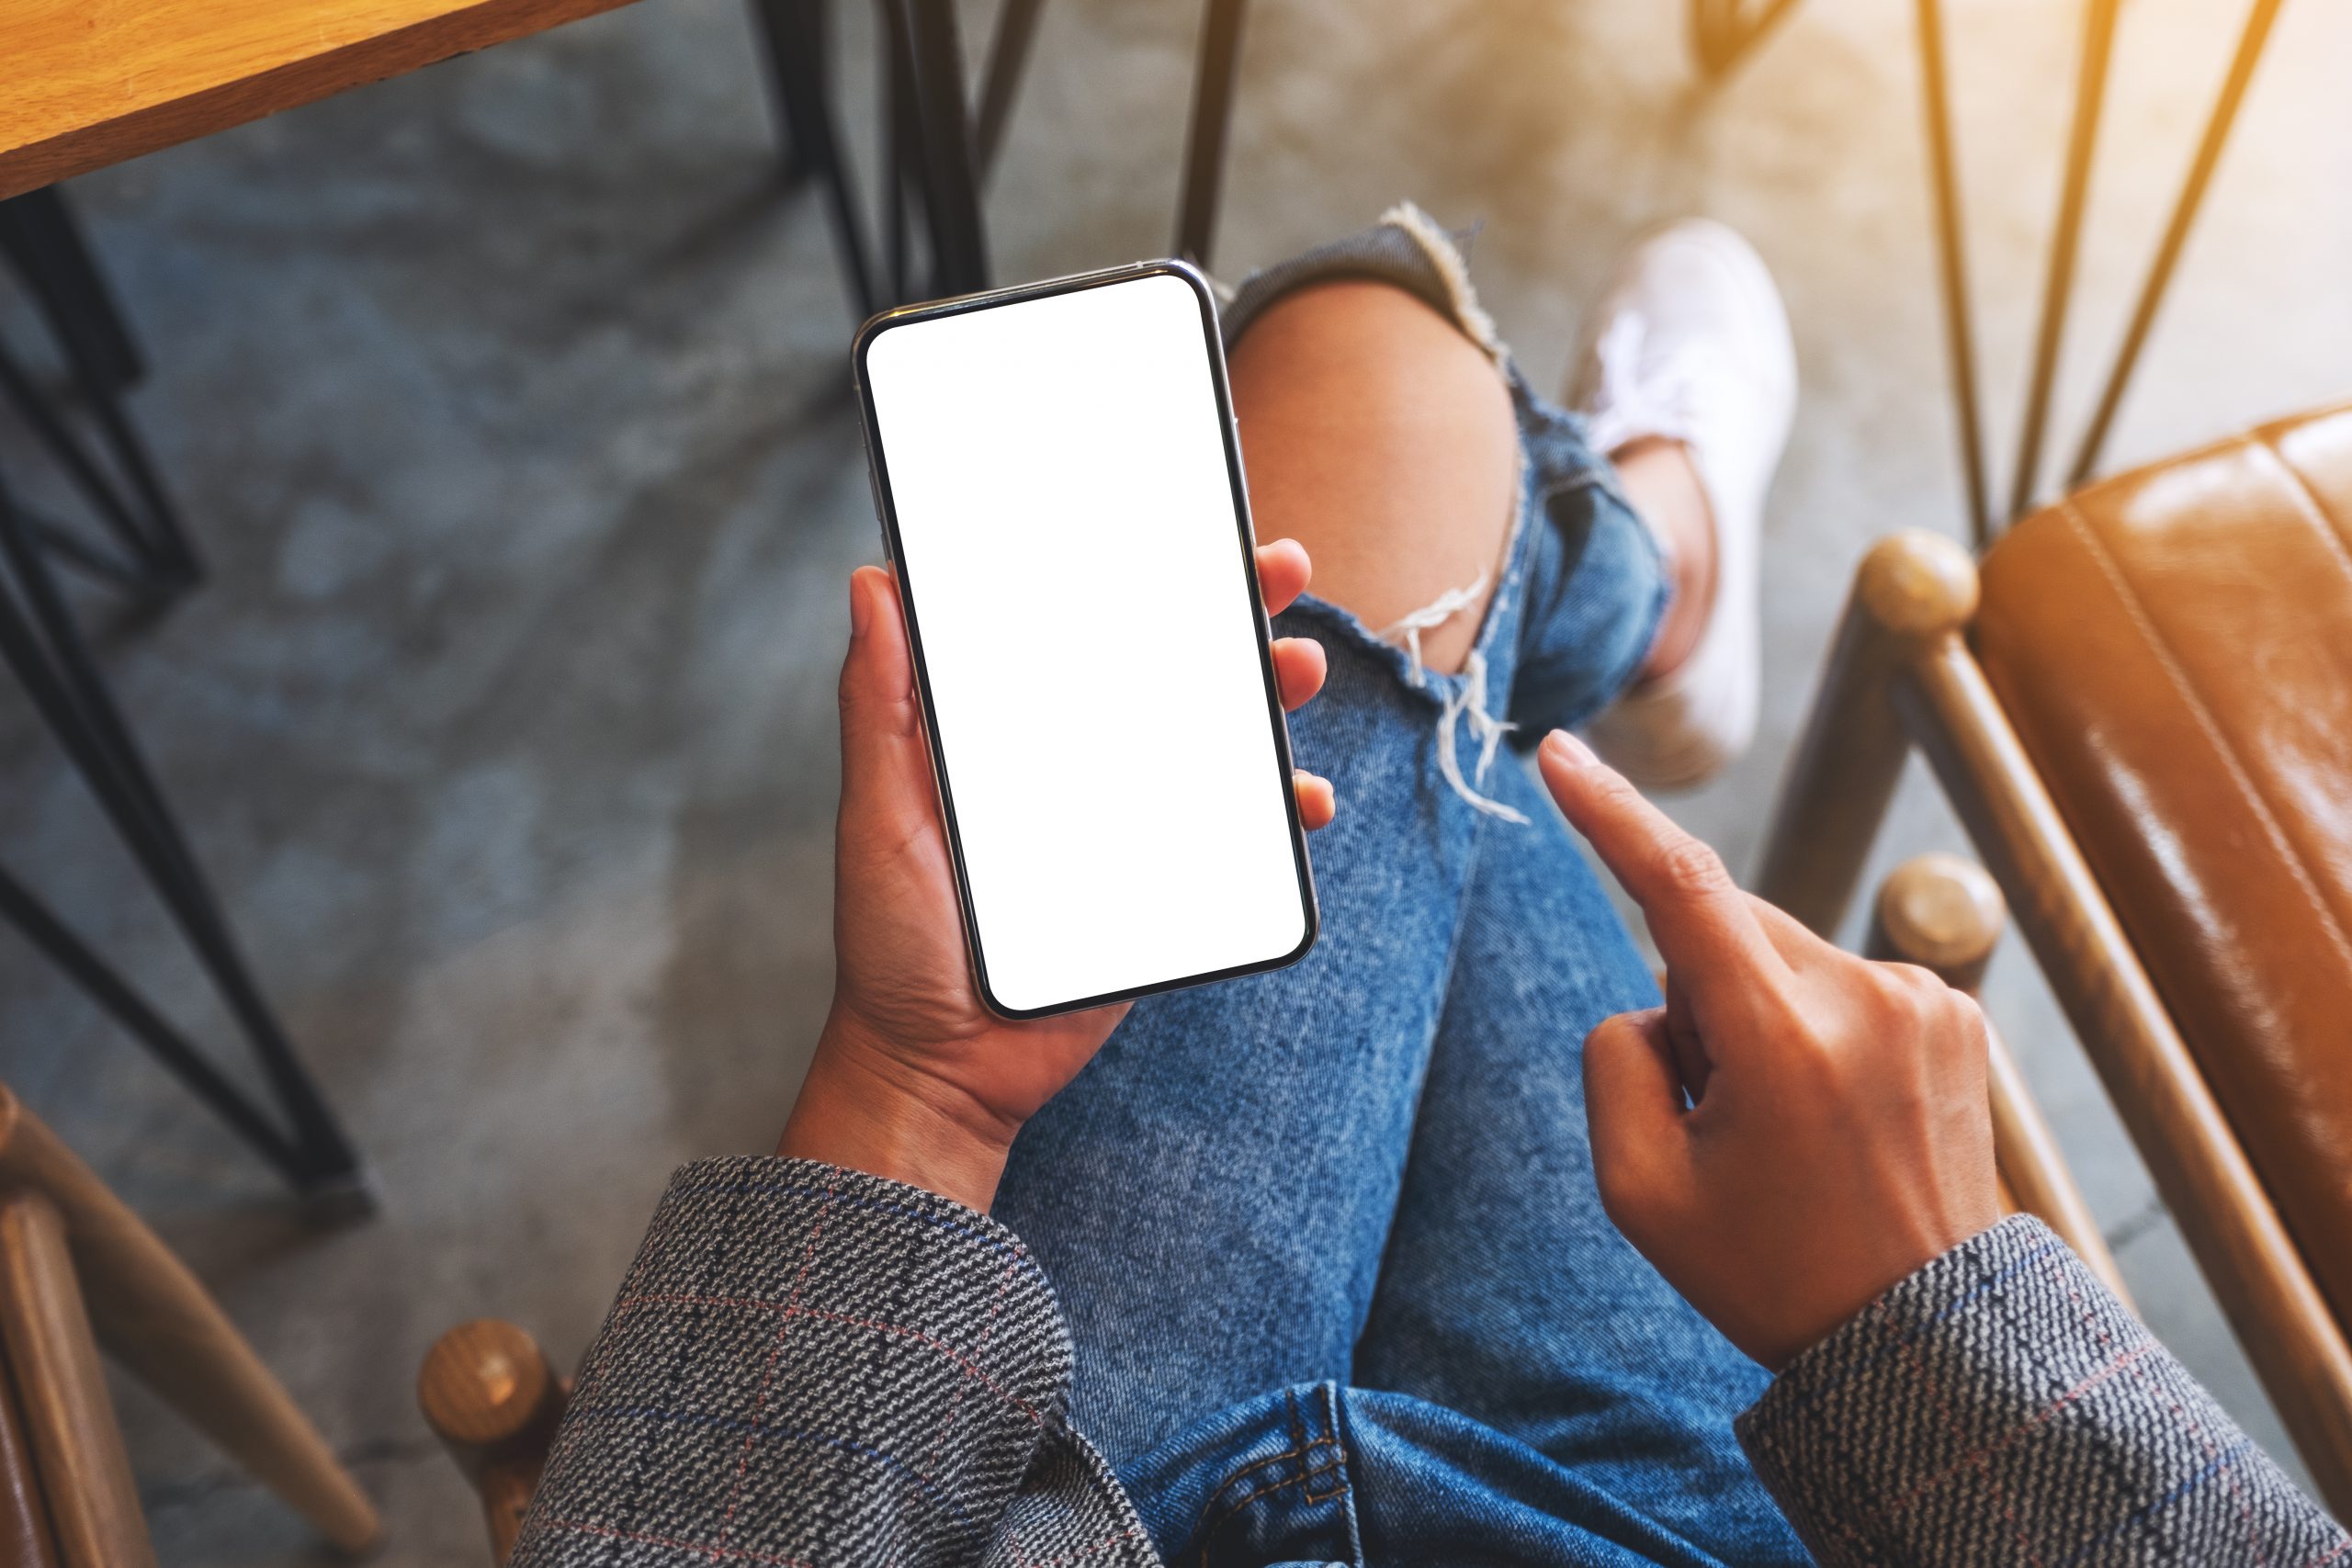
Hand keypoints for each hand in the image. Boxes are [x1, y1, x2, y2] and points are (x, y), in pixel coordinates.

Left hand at [779, 540, 1334, 1210]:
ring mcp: (1130, 821)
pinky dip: (1282, 810)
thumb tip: (871, 583)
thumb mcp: (880, 812)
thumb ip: (881, 706)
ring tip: (1297, 671)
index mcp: (1014, 730)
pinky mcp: (1169, 883)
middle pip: (1168, 667)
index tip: (1178, 516)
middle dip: (1232, 611)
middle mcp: (1078, 763)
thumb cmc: (896, 941)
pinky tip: (1303, 799)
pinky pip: (1241, 834)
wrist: (944, 1069)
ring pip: (1218, 739)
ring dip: (1269, 696)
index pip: (1082, 626)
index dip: (1133, 566)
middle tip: (1279, 569)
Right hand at [1538, 729, 2000, 1370]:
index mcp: (1784, 1040)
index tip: (1560, 753)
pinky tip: (1834, 1114)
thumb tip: (1661, 997)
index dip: (1609, 813)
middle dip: (1695, 995)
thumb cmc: (1772, 1271)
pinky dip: (1811, 1026)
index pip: (1681, 886)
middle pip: (1722, 927)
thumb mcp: (1640, 1190)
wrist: (1926, 1337)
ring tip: (1788, 1129)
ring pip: (1778, 953)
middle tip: (1719, 1113)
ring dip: (1755, 1013)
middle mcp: (1865, 996)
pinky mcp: (1954, 1010)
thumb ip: (1615, 1060)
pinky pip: (1836, 980)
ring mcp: (1922, 999)